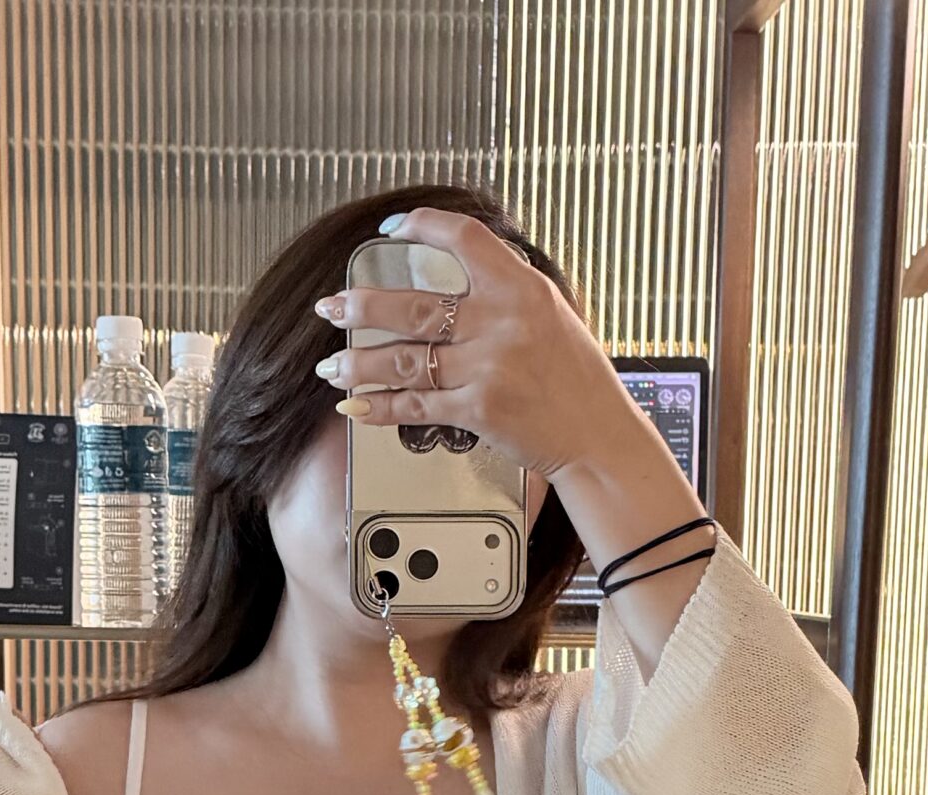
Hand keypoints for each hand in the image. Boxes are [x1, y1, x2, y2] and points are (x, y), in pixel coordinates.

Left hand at [311, 206, 637, 484]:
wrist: (596, 434)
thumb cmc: (577, 378)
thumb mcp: (553, 313)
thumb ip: (506, 292)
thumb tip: (459, 275)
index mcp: (521, 287)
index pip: (463, 239)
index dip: (421, 227)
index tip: (392, 229)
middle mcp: (501, 322)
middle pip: (413, 306)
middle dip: (361, 306)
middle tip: (331, 307)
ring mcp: (487, 367)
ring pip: (405, 359)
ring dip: (359, 363)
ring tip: (332, 365)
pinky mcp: (478, 409)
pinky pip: (415, 404)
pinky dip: (380, 406)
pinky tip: (356, 404)